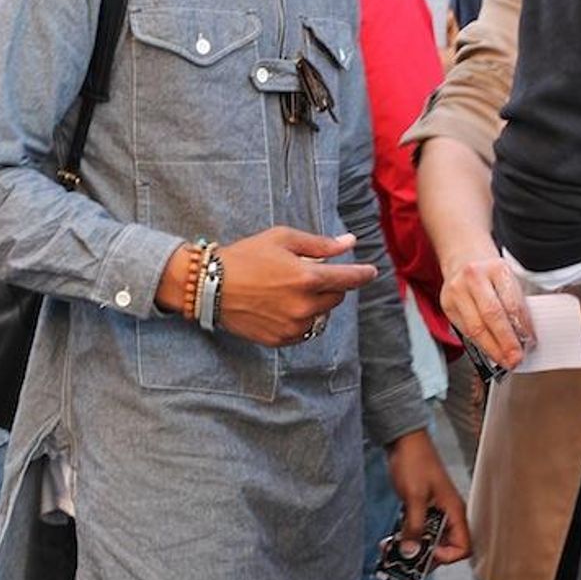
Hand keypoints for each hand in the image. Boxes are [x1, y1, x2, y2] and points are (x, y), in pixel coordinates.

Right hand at [156, 227, 376, 345]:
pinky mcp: (280, 340)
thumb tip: (349, 242)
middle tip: (309, 273)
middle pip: (336, 297)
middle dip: (330, 285)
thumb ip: (320, 244)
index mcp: (307, 278)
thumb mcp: (282, 239)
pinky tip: (282, 306)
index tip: (371, 271)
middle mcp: (304, 306)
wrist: (209, 286)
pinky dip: (301, 318)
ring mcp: (292, 326)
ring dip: (316, 303)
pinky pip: (304, 330)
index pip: (349, 279)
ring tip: (291, 290)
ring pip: (321, 315)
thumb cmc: (246, 256)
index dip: (363, 274)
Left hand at [385, 428, 469, 564]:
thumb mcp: (414, 496)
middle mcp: (447, 514)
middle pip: (444, 547)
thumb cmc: (415, 461)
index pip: (463, 547)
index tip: (427, 554)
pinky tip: (391, 541)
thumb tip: (411, 552)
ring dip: (412, 548)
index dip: (447, 556)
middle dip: (425, 556)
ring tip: (393, 552)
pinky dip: (406, 537)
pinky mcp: (421, 508)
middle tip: (405, 560)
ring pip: (428, 540)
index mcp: (454, 511)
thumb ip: (414, 526)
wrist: (403, 439)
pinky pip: (417, 530)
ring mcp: (434, 512)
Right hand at [440, 249, 533, 369]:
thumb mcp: (508, 279)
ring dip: (492, 348)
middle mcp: (474, 277)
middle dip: (505, 342)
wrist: (464, 258)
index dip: (522, 327)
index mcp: (497, 268)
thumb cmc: (490, 271)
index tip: (529, 342)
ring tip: (504, 359)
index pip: (512, 303)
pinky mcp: (446, 304)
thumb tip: (524, 336)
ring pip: (475, 327)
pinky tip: (489, 350)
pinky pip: (465, 329)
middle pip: (491, 316)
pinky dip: (480, 343)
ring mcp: (457, 290)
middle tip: (516, 358)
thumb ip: (516, 304)